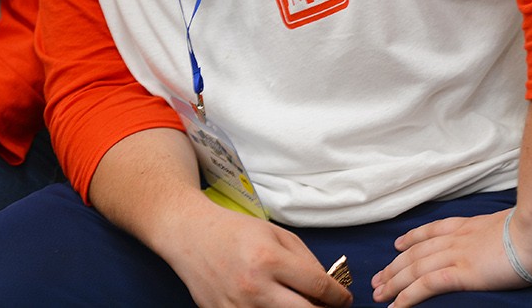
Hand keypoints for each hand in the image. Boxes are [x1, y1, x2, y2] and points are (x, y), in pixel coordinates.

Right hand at [156, 203, 352, 306]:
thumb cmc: (233, 230)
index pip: (319, 288)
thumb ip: (306, 260)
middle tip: (326, 307)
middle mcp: (255, 287)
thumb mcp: (275, 233)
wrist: (188, 234)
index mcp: (270, 260)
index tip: (342, 298)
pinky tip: (272, 304)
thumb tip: (328, 289)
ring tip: (295, 301)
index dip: (339, 296)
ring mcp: (238, 306)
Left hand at [372, 209, 531, 305]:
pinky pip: (425, 286)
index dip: (413, 238)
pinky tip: (394, 306)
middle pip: (416, 251)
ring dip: (393, 281)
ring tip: (378, 293)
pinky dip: (406, 296)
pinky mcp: (460, 273)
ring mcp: (457, 255)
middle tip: (377, 277)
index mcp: (472, 225)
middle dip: (394, 265)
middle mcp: (458, 238)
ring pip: (414, 268)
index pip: (434, 230)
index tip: (398, 244)